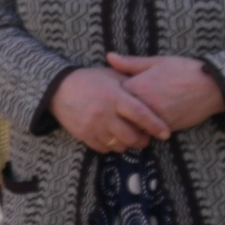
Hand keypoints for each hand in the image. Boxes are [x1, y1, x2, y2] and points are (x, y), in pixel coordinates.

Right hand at [49, 65, 172, 154]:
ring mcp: (93, 126)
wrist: (58, 89)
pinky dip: (112, 146)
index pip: (140, 114)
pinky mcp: (84, 135)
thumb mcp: (111, 76)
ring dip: (127, 144)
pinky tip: (113, 138)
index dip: (155, 125)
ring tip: (129, 138)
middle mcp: (104, 113)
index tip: (166, 133)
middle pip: (131, 136)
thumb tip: (152, 90)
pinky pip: (104, 149)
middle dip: (142, 140)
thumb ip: (131, 83)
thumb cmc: (89, 80)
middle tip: (146, 138)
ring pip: (119, 145)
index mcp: (114, 96)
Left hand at [105, 53, 224, 135]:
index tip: (112, 94)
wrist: (212, 86)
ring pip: (133, 126)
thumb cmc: (184, 70)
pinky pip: (149, 132)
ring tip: (132, 118)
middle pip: (120, 114)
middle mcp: (143, 104)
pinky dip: (146, 129)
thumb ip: (130, 63)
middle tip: (117, 110)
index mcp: (137, 85)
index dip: (112, 95)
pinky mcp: (165, 128)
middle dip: (118, 113)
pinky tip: (147, 123)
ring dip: (131, 123)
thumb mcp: (156, 61)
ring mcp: (154, 118)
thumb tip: (109, 57)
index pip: (113, 96)